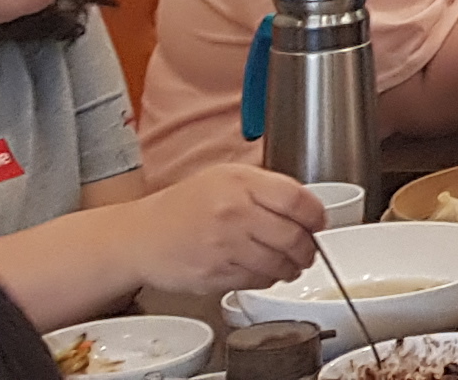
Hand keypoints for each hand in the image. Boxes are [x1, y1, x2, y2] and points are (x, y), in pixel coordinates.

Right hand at [113, 165, 322, 296]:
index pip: (298, 200)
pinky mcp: (215, 275)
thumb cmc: (183, 207)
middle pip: (294, 237)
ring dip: (292, 267)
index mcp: (240, 183)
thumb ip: (267, 188)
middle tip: (309, 250)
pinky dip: (268, 279)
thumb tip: (307, 209)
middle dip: (308, 248)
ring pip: (279, 263)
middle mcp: (233, 213)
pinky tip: (265, 272)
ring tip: (291, 264)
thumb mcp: (225, 178)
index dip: (316, 216)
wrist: (138, 237)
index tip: (319, 223)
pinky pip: (257, 280)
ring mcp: (223, 246)